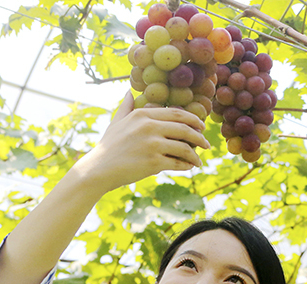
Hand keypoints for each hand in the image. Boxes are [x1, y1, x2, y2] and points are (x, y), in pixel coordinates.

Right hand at [73, 92, 210, 194]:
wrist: (99, 169)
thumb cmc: (109, 146)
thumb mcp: (116, 122)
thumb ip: (126, 107)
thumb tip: (129, 91)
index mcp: (142, 115)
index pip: (176, 113)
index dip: (192, 119)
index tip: (201, 125)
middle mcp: (149, 127)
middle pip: (184, 129)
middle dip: (199, 137)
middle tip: (206, 143)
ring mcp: (152, 145)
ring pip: (184, 148)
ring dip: (195, 155)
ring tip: (198, 160)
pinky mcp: (154, 162)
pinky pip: (178, 163)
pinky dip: (186, 165)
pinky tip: (189, 167)